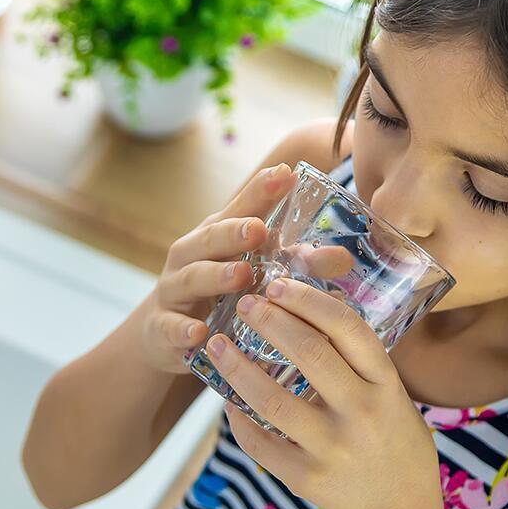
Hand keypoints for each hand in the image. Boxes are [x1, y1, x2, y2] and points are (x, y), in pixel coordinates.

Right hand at [136, 163, 296, 374]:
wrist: (166, 332)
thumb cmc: (220, 290)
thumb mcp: (254, 270)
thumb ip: (296, 262)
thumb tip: (344, 259)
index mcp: (217, 235)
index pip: (240, 207)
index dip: (261, 191)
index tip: (285, 174)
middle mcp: (192, 255)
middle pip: (211, 238)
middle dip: (234, 232)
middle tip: (259, 229)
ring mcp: (174, 290)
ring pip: (192, 278)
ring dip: (216, 276)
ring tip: (240, 275)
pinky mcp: (163, 327)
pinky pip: (171, 327)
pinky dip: (183, 330)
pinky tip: (198, 334)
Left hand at [204, 276, 440, 508]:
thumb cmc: (392, 437)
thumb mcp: (392, 394)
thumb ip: (358, 361)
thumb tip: (307, 308)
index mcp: (386, 385)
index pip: (348, 329)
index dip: (309, 301)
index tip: (279, 284)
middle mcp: (363, 413)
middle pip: (310, 354)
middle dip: (270, 321)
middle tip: (245, 303)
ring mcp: (334, 448)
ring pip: (273, 401)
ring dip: (237, 368)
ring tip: (216, 344)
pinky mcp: (308, 478)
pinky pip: (261, 443)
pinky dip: (238, 419)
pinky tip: (225, 400)